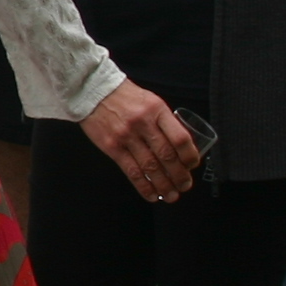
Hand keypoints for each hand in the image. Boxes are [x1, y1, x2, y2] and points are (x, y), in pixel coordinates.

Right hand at [79, 82, 197, 200]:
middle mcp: (143, 123)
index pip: (180, 138)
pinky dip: (144, 186)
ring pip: (151, 167)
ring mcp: (126, 136)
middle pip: (167, 156)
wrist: (93, 91)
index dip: (190, 156)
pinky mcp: (112, 147)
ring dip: (164, 185)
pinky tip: (151, 194)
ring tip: (171, 195)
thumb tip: (180, 146)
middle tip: (185, 185)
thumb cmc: (124, 96)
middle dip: (179, 175)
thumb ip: (164, 121)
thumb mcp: (150, 101)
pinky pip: (132, 171)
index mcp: (157, 110)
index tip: (193, 165)